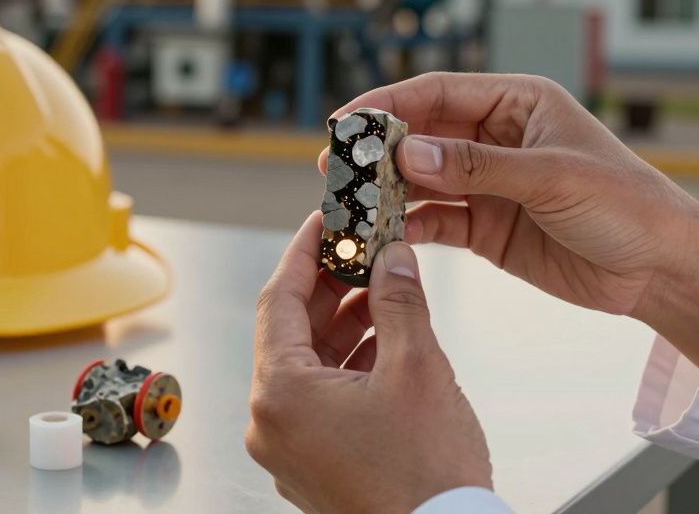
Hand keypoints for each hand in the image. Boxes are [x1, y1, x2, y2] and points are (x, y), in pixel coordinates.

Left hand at [247, 212, 491, 513]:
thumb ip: (399, 301)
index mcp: (281, 394)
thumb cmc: (426, 477)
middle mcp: (272, 422)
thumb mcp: (418, 369)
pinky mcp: (313, 464)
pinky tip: (387, 342)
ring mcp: (290, 448)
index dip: (302, 252)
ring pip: (309, 365)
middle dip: (330, 288)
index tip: (321, 222)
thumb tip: (392, 258)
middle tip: (363, 251)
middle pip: (291, 331)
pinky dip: (349, 365)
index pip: (277, 299)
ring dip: (345, 326)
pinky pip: (320, 398)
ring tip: (385, 293)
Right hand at [325, 73, 698, 367]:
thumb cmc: (627, 205)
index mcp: (518, 104)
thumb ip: (478, 167)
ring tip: (348, 205)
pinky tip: (383, 236)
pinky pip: (435, 221)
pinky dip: (407, 227)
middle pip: (420, 136)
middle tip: (335, 169)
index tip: (345, 122)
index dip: (388, 104)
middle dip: (377, 151)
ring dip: (385, 192)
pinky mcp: (486, 228)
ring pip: (421, 181)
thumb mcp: (554, 178)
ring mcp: (488, 184)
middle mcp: (496, 139)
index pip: (438, 93)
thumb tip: (408, 153)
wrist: (663, 270)